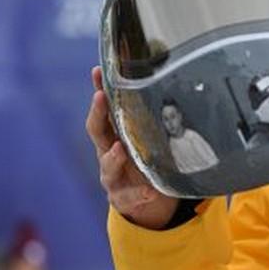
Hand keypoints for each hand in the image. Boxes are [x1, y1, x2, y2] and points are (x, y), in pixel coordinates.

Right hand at [86, 66, 176, 228]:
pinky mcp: (123, 198)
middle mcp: (107, 152)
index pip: (103, 109)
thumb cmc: (144, 157)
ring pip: (107, 166)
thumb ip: (153, 115)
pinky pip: (129, 196)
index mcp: (114, 134)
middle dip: (97, 113)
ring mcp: (112, 176)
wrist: (144, 198)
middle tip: (100, 97)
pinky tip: (149, 191)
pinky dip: (140, 193)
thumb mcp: (147, 135)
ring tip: (119, 149)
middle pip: (96, 132)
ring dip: (112, 157)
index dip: (99, 90)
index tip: (98, 72)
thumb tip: (171, 80)